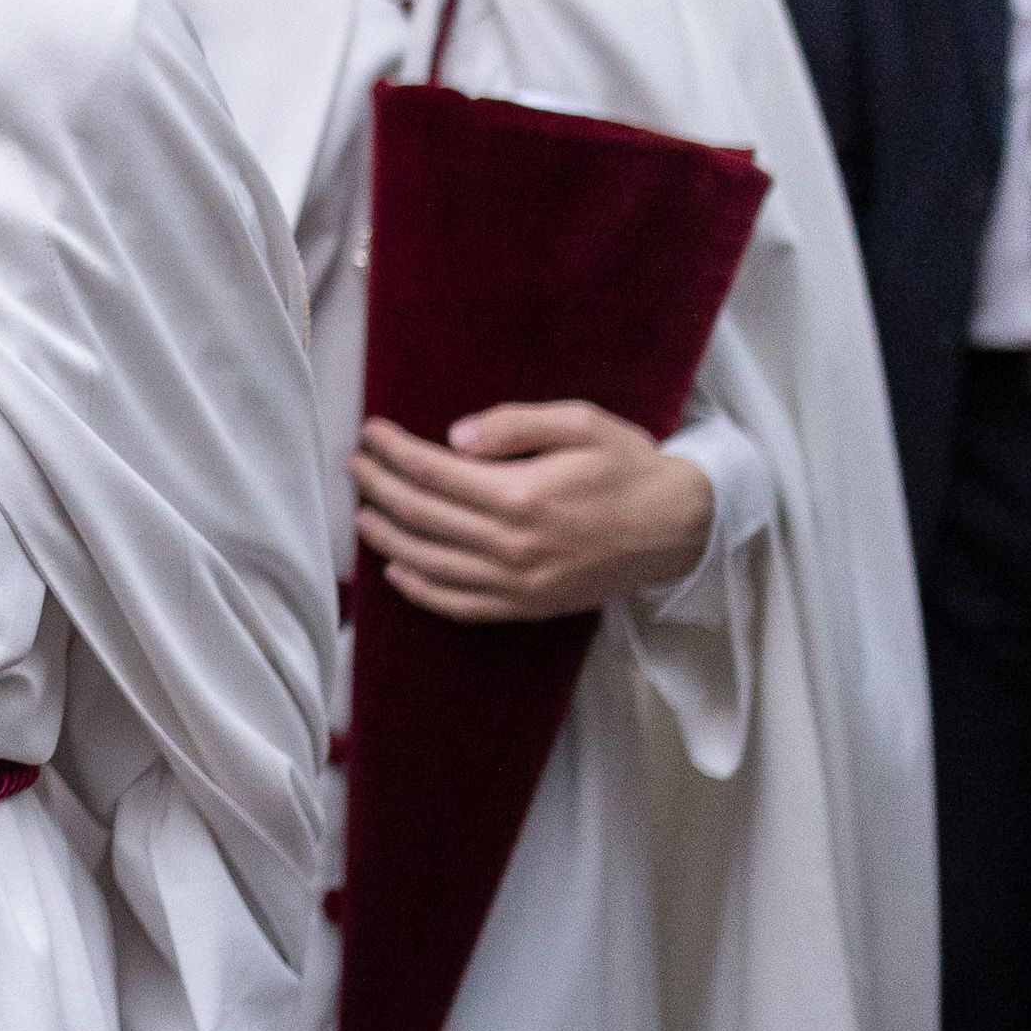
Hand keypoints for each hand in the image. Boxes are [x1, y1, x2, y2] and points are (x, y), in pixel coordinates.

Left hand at [350, 401, 715, 621]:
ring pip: (430, 563)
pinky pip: (459, 604)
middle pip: (422, 515)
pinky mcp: (527, 606)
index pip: (434, 471)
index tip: (370, 434)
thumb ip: (515, 424)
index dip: (394, 452)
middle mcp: (513, 544)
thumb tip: (454, 436)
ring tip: (362, 514)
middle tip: (355, 466)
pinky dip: (420, 590)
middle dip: (380, 488)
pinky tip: (397, 570)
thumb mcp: (580, 423)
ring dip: (388, 538)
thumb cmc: (627, 466)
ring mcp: (518, 582)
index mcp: (523, 494)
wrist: (675, 527)